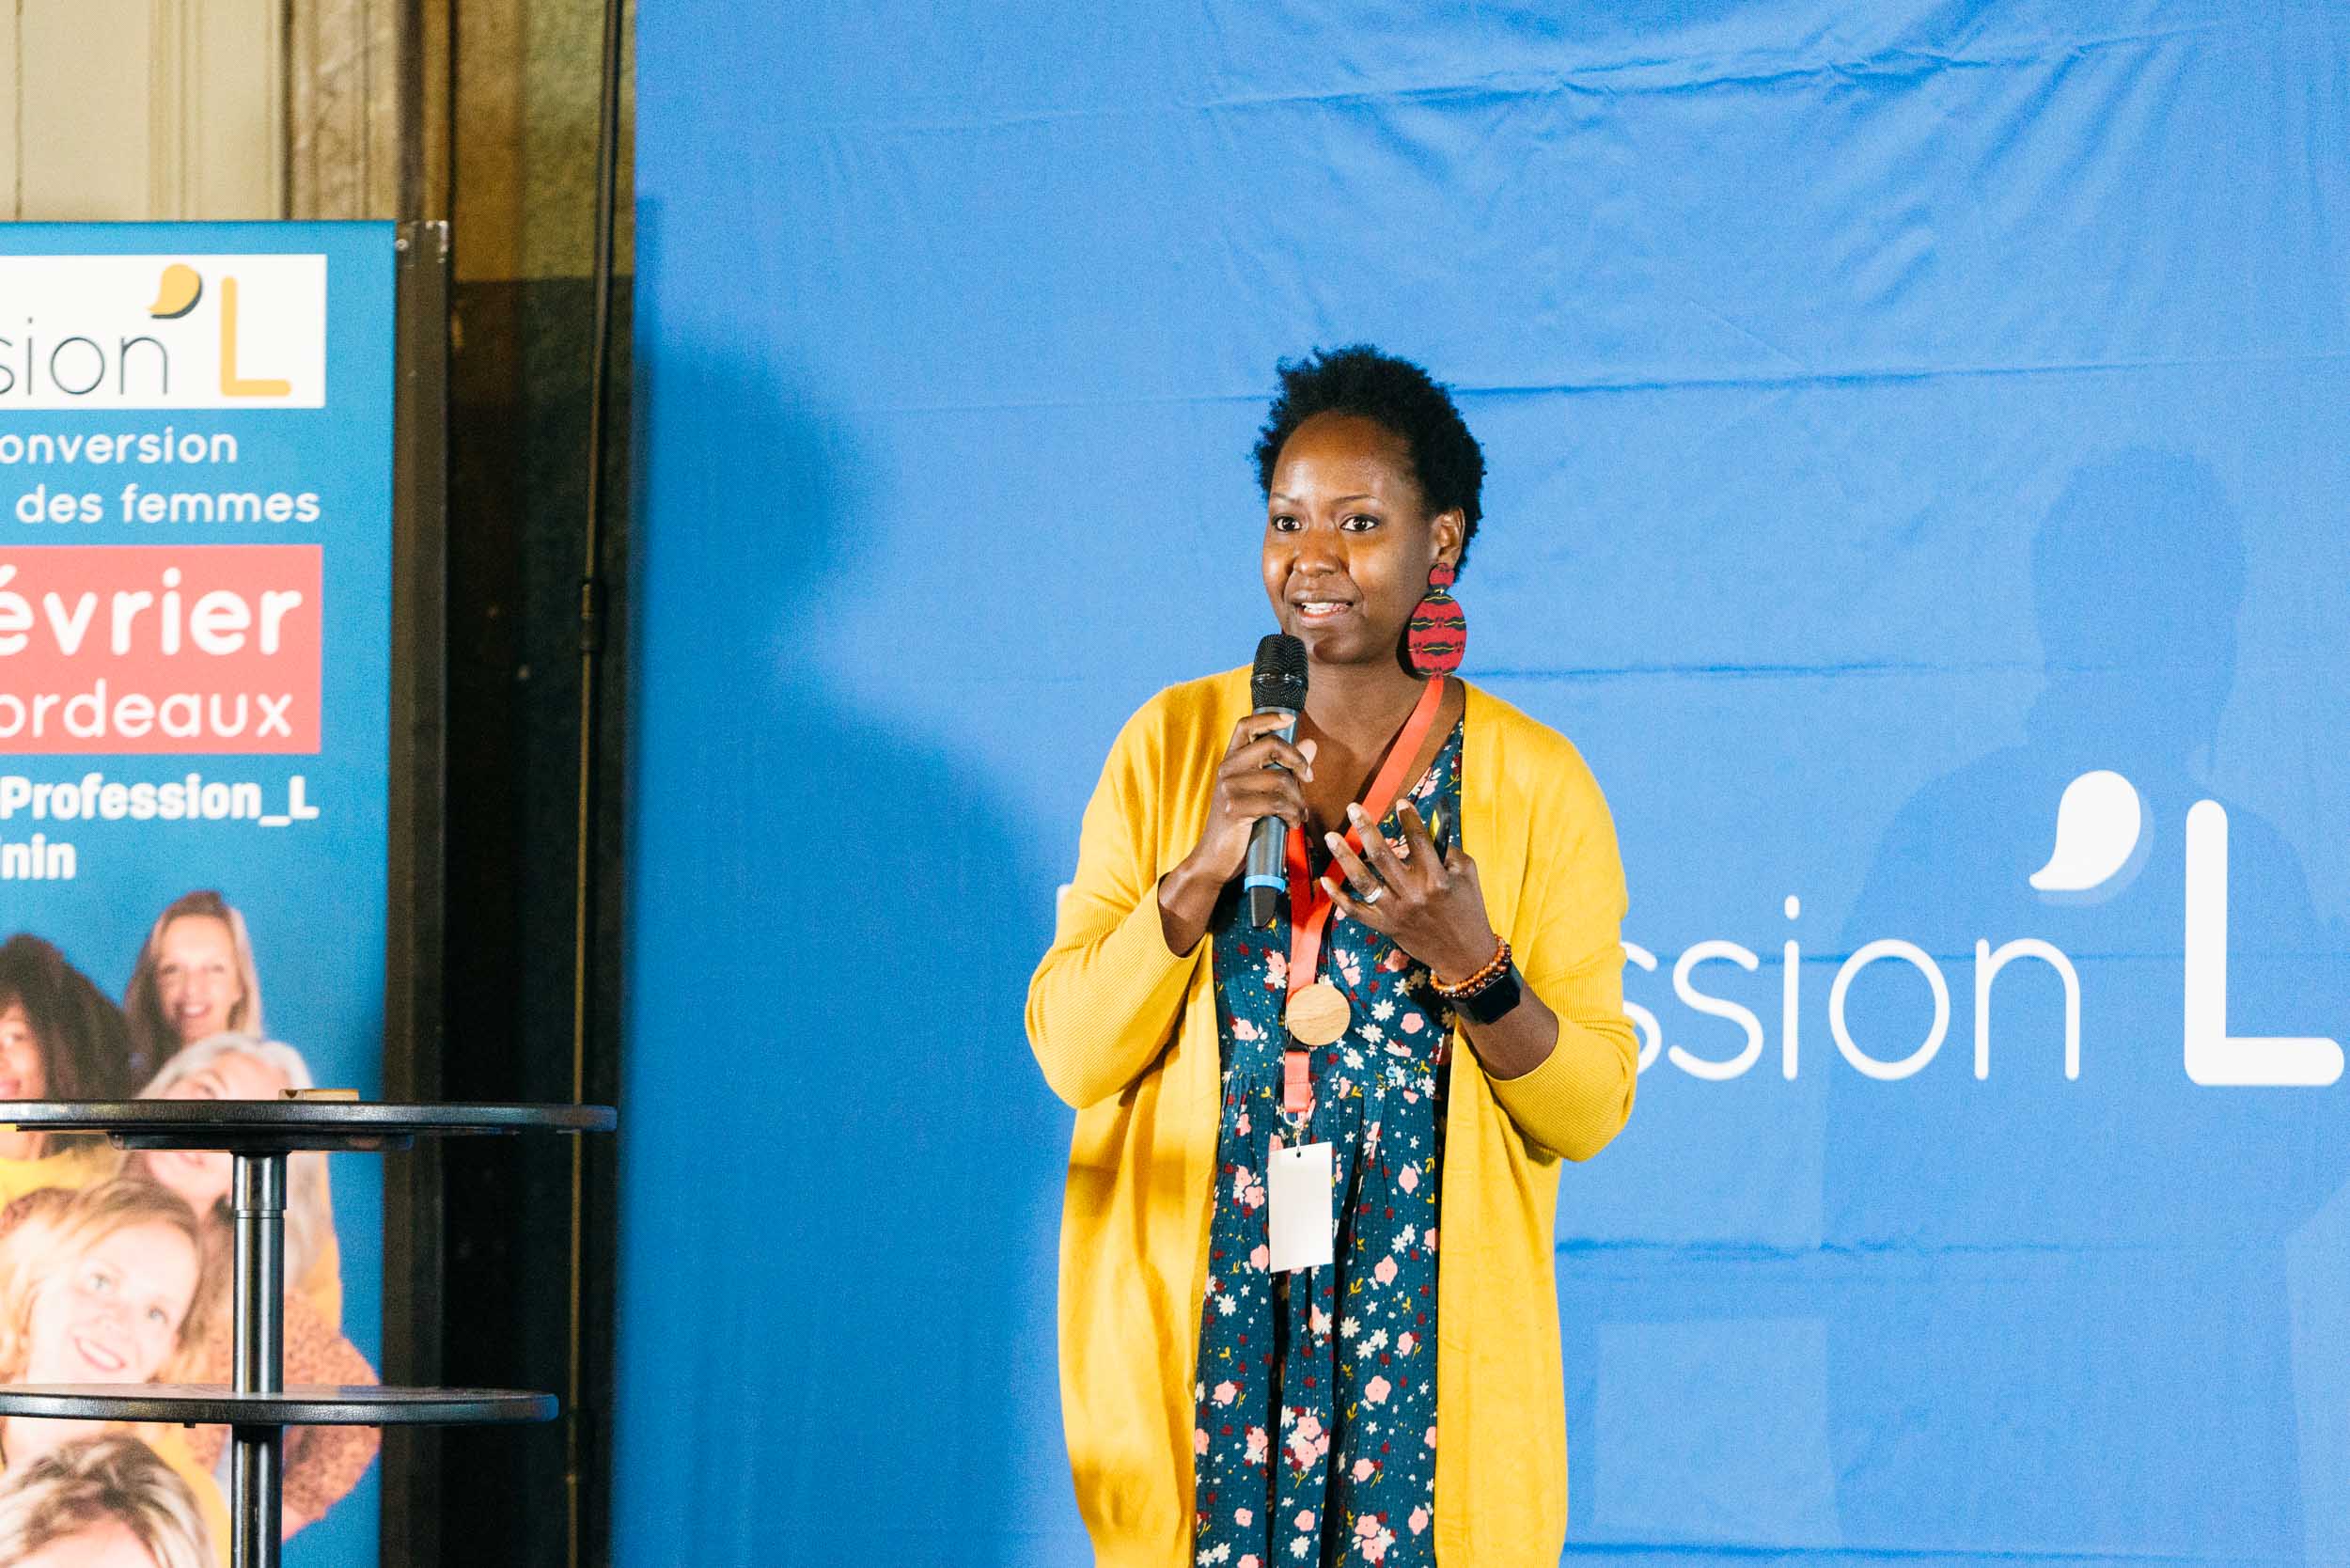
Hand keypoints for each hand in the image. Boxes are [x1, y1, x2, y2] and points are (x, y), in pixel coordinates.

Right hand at [1183, 712, 1316, 884]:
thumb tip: (1311, 744)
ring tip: (1299, 813)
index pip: (1246, 726)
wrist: (1215, 860)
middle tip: (1308, 779)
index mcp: (1231, 761)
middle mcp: (1227, 769)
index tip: (1290, 720)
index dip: (1269, 717)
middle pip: (1272, 745)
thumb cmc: (1241, 826)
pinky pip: (1278, 803)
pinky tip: (1291, 824)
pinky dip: (1292, 815)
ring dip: (1299, 799)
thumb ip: (1283, 768)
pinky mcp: (1235, 809)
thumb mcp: (1261, 793)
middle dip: (1298, 761)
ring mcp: (1229, 788)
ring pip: (1281, 779)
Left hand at [1318, 801, 1498, 982]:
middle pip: (1383, 856)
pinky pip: (1356, 911)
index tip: (1400, 802)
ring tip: (1331, 837)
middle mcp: (1413, 894)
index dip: (1408, 818)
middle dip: (1366, 828)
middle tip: (1353, 808)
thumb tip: (1425, 831)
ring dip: (1345, 857)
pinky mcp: (1385, 926)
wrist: (1464, 955)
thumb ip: (1448, 852)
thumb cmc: (1469, 910)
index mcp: (1436, 879)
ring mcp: (1395, 911)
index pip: (1418, 840)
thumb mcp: (1468, 876)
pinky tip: (1325, 880)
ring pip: (1364, 881)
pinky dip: (1338, 897)